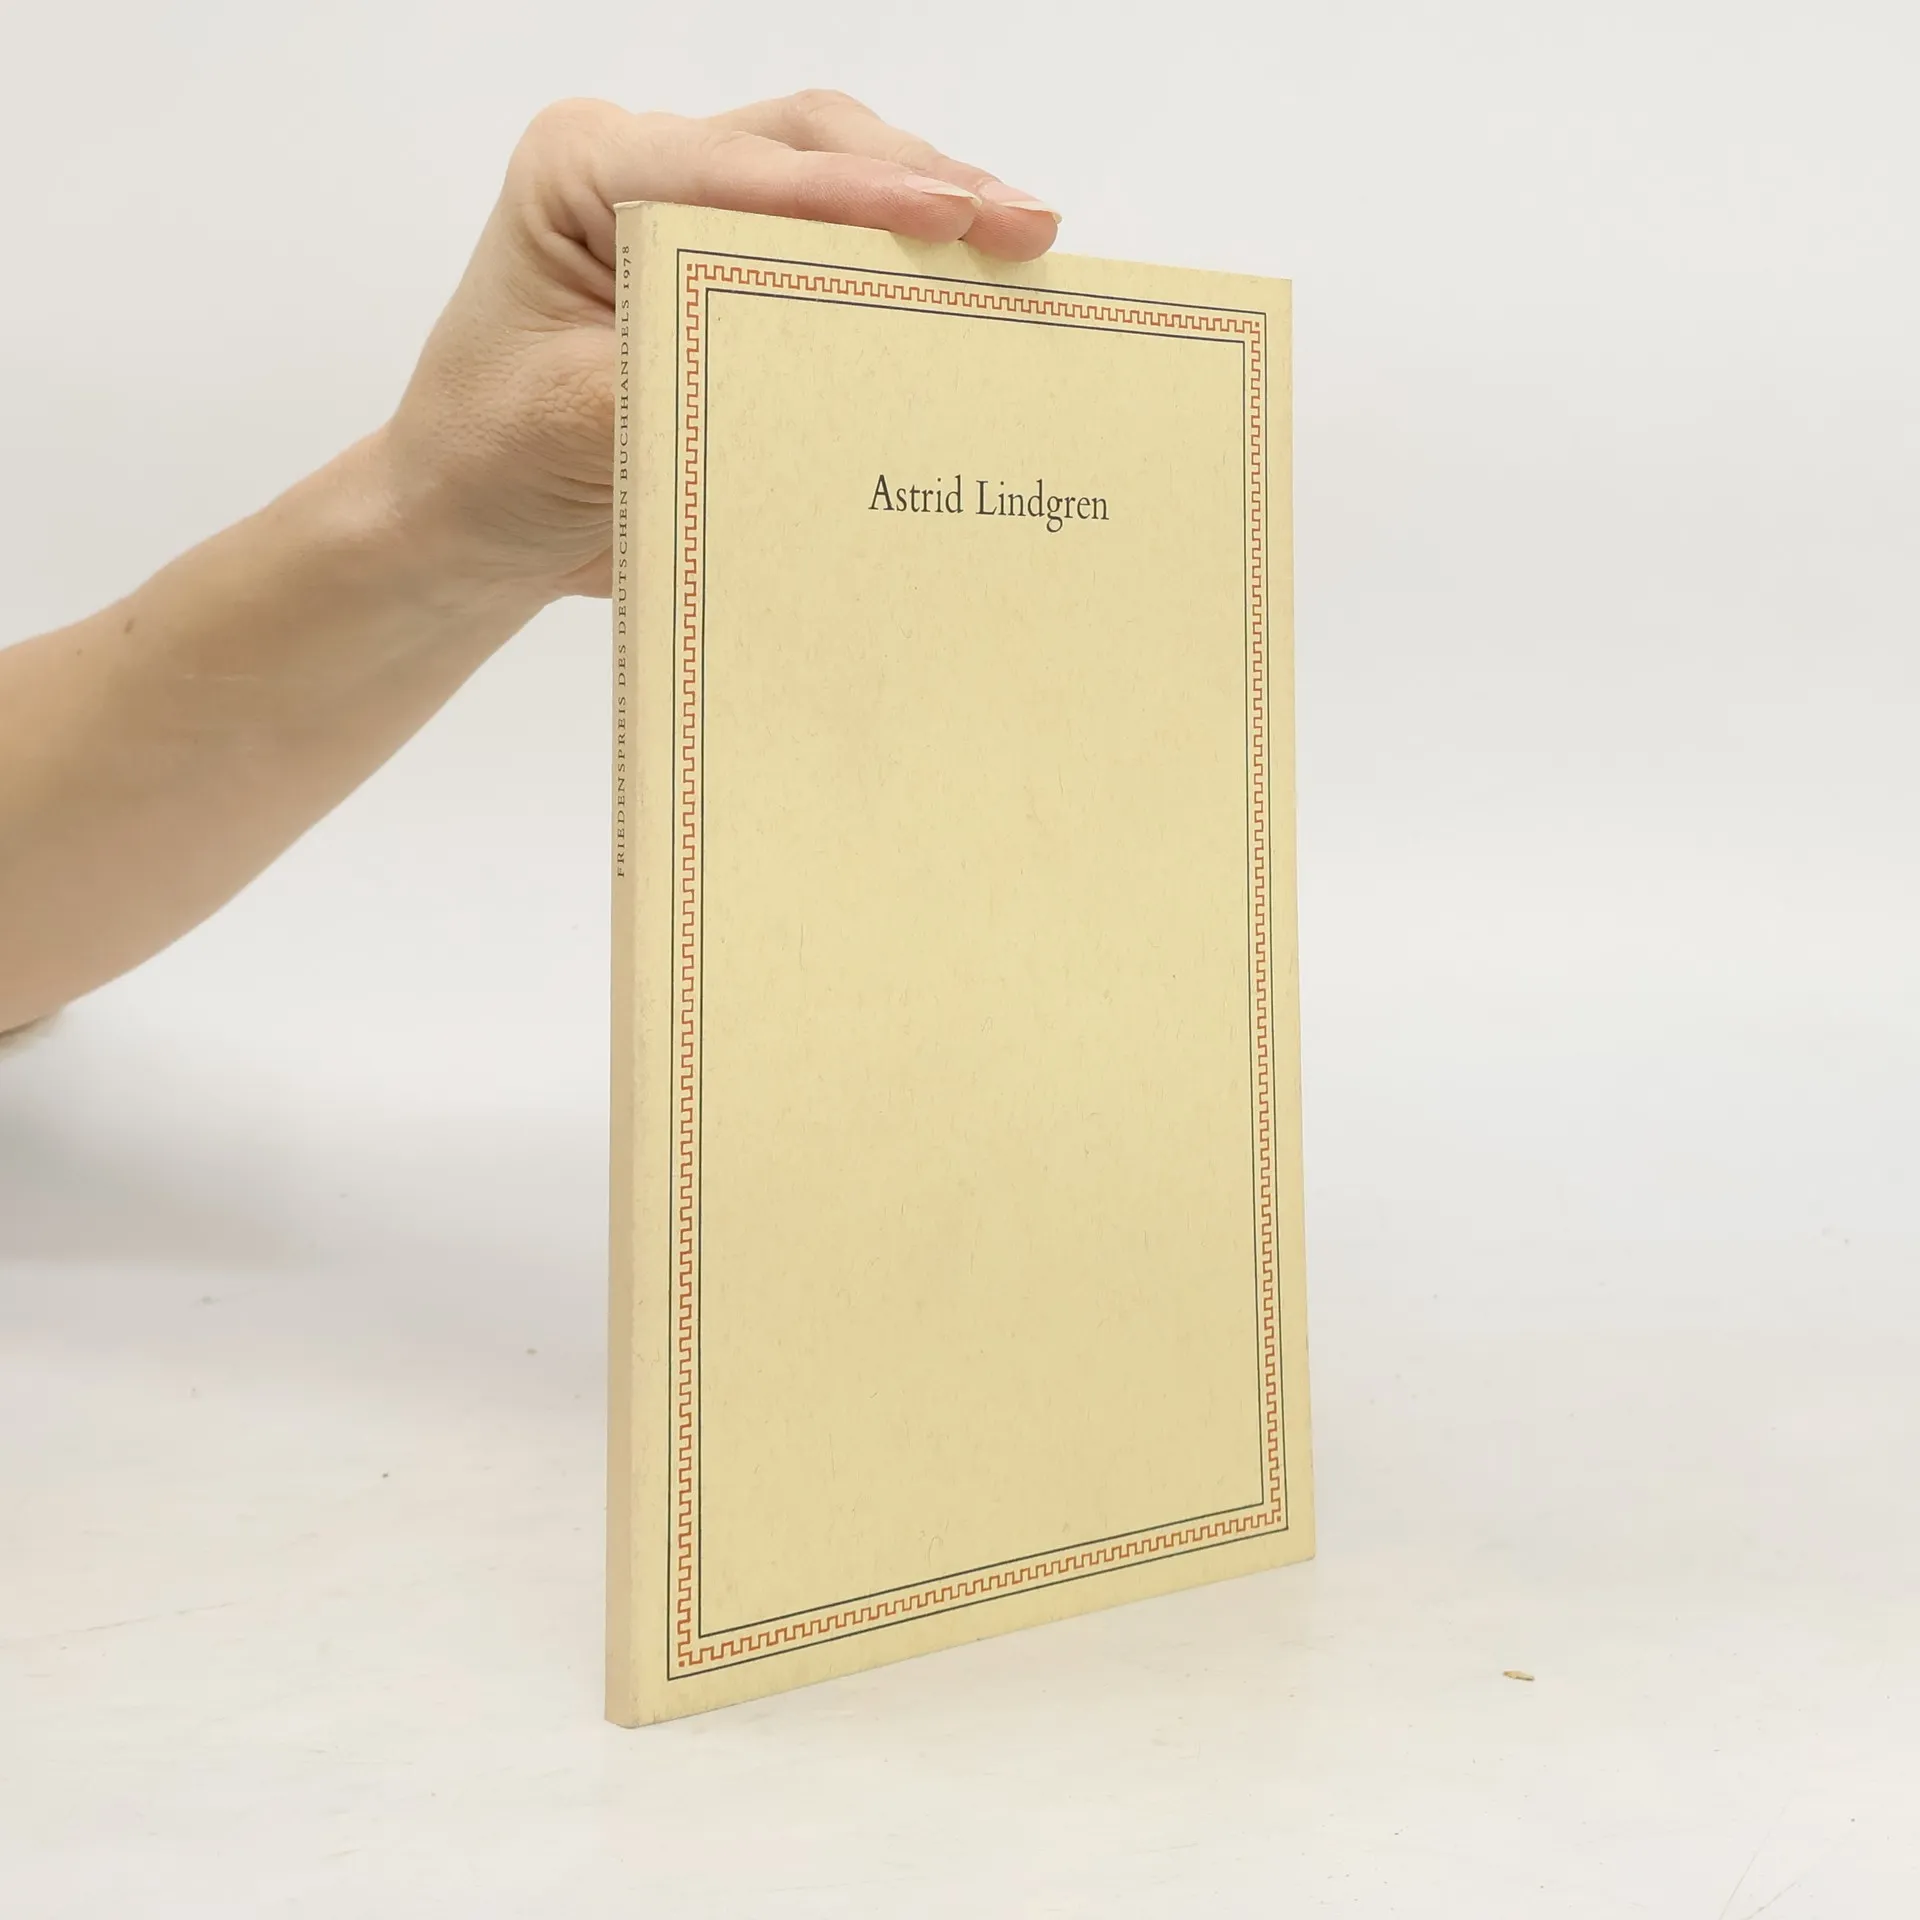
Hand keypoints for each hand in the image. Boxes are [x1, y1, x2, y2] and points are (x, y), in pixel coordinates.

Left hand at [380, 92, 1062, 602]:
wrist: (469, 527)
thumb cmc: (487, 465)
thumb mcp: (569, 423)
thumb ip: (680, 377)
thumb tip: (808, 368)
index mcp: (582, 172)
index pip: (735, 170)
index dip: (852, 194)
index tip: (952, 216)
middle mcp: (642, 174)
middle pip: (805, 148)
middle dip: (920, 181)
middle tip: (1023, 225)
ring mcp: (694, 220)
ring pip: (832, 183)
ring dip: (929, 211)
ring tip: (1023, 242)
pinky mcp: (733, 280)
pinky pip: (830, 259)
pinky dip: (900, 272)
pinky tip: (968, 290)